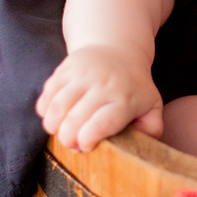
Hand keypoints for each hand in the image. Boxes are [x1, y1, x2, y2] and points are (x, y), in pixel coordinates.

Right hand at [35, 43, 163, 151]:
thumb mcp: (152, 105)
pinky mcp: (66, 67)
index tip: (86, 146)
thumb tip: (144, 147)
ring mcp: (82, 74)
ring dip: (52, 125)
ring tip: (58, 131)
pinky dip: (45, 108)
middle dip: (67, 139)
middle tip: (70, 145)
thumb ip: (152, 128)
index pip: (101, 124)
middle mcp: (102, 84)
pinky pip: (48, 92)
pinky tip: (53, 116)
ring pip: (57, 106)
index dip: (87, 140)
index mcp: (124, 99)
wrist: (119, 49)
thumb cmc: (134, 86)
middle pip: (75, 119)